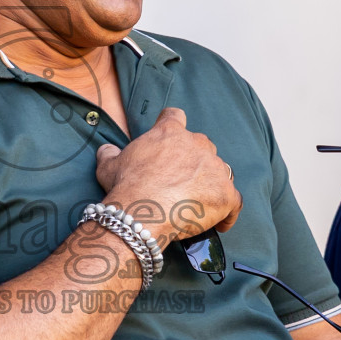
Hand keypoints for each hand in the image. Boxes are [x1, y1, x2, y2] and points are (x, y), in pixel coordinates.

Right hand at [93, 108, 242, 247]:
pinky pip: (234, 202)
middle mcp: (196, 144)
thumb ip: (109, 153)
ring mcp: (214, 168)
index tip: (171, 141)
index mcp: (169, 132)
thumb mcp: (109, 166)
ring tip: (200, 202)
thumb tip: (106, 150)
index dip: (174, 127)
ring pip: (221, 171)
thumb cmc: (125, 187)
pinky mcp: (225, 193)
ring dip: (213, 183)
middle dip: (195, 161)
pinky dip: (228, 212)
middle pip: (203, 146)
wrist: (142, 212)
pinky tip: (220, 223)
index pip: (175, 117)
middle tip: (181, 181)